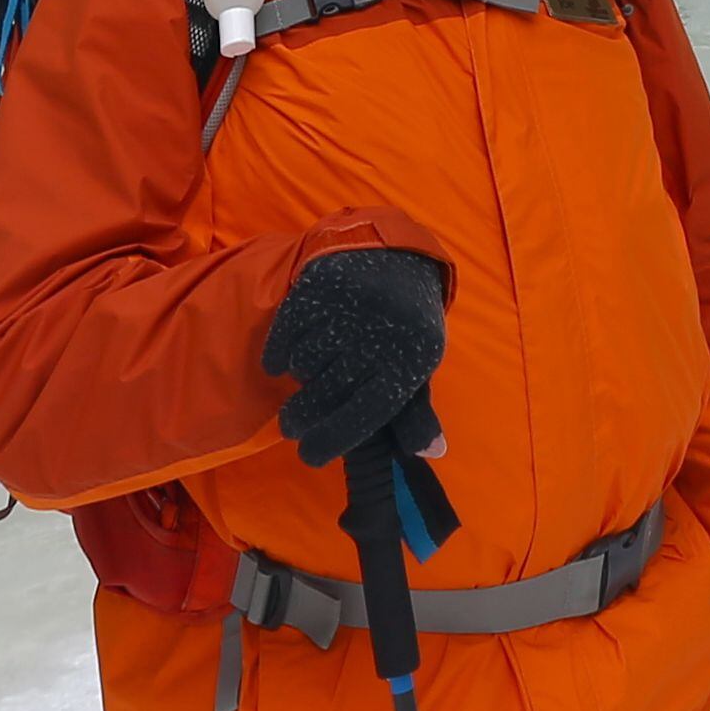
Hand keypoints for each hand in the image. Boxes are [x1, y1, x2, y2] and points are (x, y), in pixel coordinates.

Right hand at [260, 247, 446, 465]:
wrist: (398, 254)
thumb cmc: (406, 322)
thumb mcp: (419, 364)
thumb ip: (416, 412)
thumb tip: (430, 453)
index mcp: (411, 359)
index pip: (363, 417)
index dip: (330, 442)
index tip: (309, 455)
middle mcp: (380, 334)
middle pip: (323, 397)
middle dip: (301, 419)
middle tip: (294, 424)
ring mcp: (349, 308)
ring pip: (302, 365)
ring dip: (299, 375)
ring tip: (312, 370)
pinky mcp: (322, 286)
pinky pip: (285, 336)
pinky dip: (279, 352)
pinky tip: (285, 355)